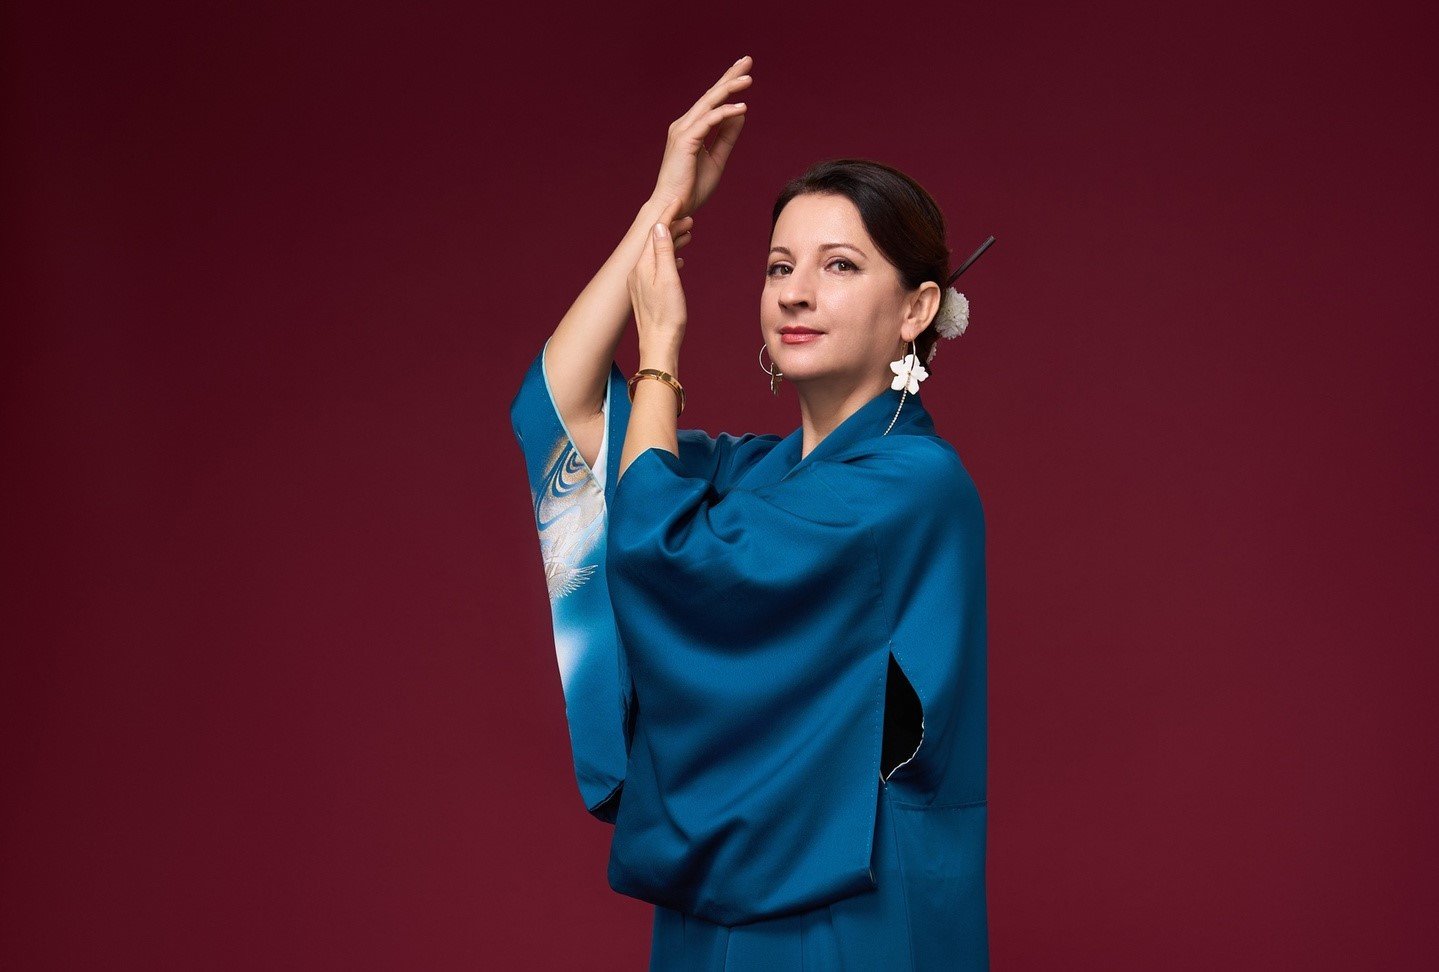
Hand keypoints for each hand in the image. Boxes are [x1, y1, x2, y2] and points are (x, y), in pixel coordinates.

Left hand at [627, 196, 687, 361]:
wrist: (659, 346)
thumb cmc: (668, 317)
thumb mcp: (669, 279)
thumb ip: (664, 251)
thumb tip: (658, 225)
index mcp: (642, 265)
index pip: (654, 231)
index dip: (667, 214)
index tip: (679, 199)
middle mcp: (637, 271)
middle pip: (654, 241)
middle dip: (671, 226)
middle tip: (689, 216)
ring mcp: (640, 283)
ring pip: (657, 254)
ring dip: (671, 242)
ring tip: (688, 234)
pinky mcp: (645, 293)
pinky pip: (657, 267)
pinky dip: (668, 258)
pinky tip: (679, 261)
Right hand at [651, 55, 751, 216]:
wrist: (673, 207)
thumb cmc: (691, 188)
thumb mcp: (716, 159)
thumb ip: (726, 137)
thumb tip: (739, 115)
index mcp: (690, 129)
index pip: (712, 102)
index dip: (728, 84)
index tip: (744, 71)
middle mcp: (684, 125)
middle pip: (710, 95)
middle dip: (730, 77)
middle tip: (747, 60)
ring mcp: (682, 131)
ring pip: (709, 103)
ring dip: (729, 89)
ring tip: (748, 78)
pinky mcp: (685, 141)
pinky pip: (708, 122)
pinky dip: (725, 113)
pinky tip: (742, 108)